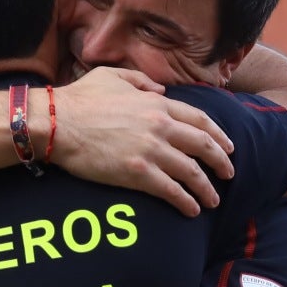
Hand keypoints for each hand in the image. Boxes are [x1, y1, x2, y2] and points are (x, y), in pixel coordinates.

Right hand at [49, 66, 235, 216]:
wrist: (57, 122)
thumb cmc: (80, 98)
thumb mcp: (113, 76)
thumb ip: (141, 80)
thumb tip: (160, 90)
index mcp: (156, 103)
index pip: (199, 120)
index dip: (219, 135)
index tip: (228, 146)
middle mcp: (160, 126)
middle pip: (203, 146)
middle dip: (221, 162)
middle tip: (229, 174)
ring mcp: (151, 150)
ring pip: (191, 172)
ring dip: (206, 188)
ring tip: (213, 200)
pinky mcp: (138, 173)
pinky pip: (171, 190)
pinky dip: (186, 201)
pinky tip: (192, 210)